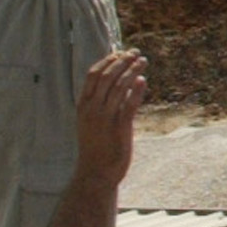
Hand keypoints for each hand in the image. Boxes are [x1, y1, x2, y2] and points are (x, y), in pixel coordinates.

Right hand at [74, 49, 146, 183]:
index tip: (120, 53)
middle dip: (123, 61)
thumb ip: (99, 104)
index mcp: (83, 105)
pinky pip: (129, 103)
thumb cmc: (95, 147)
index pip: (93, 74)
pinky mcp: (120, 127)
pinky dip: (137, 89)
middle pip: (108, 76)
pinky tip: (143, 79)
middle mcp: (92, 109)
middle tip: (135, 52)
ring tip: (143, 61)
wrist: (95, 173)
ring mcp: (105, 117)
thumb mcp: (90, 122)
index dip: (108, 60)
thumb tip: (116, 85)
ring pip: (120, 86)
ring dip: (133, 70)